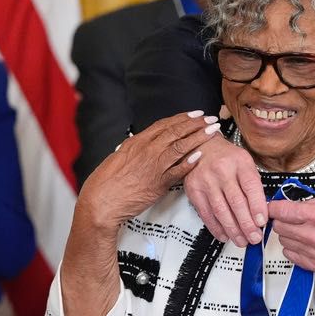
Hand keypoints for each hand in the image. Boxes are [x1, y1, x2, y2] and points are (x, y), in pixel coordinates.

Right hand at [78, 111, 218, 229]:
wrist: (101, 202)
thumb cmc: (106, 181)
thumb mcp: (120, 156)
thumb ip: (136, 147)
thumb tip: (146, 140)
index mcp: (137, 142)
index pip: (165, 125)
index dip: (183, 118)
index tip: (197, 113)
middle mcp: (148, 151)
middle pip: (177, 132)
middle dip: (196, 124)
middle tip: (211, 119)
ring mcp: (154, 167)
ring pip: (181, 148)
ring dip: (199, 138)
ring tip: (213, 132)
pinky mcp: (158, 184)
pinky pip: (178, 171)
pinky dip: (190, 163)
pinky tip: (201, 156)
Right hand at [183, 132, 267, 247]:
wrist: (201, 148)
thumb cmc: (228, 158)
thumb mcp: (246, 163)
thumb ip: (254, 186)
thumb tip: (262, 213)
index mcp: (240, 162)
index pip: (251, 186)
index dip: (257, 206)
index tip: (262, 222)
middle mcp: (222, 171)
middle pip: (236, 202)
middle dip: (246, 224)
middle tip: (254, 238)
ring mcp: (206, 181)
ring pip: (221, 211)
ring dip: (233, 230)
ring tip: (242, 241)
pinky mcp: (194, 191)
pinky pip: (206, 214)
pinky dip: (216, 228)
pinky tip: (225, 235)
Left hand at [269, 197, 314, 271]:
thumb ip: (310, 202)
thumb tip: (290, 202)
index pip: (282, 211)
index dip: (273, 206)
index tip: (271, 206)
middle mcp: (313, 235)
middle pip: (279, 226)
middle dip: (281, 219)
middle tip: (290, 217)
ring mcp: (312, 252)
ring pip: (282, 240)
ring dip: (288, 233)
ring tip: (302, 230)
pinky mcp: (313, 264)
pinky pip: (289, 254)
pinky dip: (293, 247)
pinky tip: (304, 242)